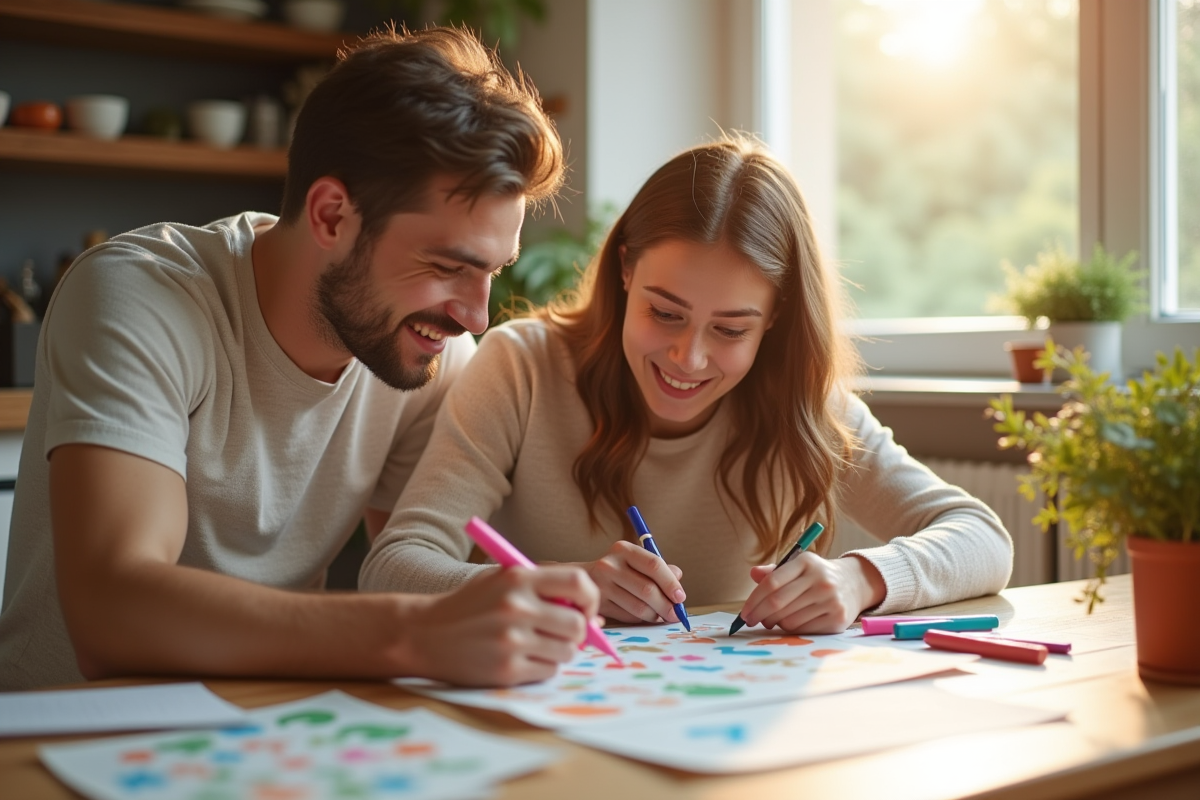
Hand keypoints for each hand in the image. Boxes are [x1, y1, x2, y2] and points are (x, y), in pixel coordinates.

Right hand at [403, 565, 598, 686]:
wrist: (423, 633)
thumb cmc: (469, 606)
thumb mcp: (500, 581)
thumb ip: (543, 589)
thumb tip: (595, 617)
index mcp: (517, 578)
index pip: (578, 583)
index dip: (590, 598)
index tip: (585, 608)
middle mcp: (516, 607)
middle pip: (577, 624)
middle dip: (576, 631)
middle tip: (562, 633)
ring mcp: (511, 640)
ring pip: (567, 651)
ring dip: (558, 651)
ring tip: (535, 644)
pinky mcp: (506, 670)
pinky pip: (548, 671)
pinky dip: (542, 667)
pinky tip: (521, 658)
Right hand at [571, 540, 685, 623]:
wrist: (583, 579)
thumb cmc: (618, 570)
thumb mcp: (635, 561)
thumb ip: (658, 567)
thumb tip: (678, 576)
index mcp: (623, 549)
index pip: (653, 565)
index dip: (670, 583)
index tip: (680, 597)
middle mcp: (609, 565)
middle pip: (647, 589)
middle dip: (666, 605)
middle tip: (676, 614)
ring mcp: (601, 586)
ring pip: (639, 606)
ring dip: (656, 615)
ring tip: (662, 616)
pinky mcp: (598, 604)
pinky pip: (628, 616)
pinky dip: (642, 619)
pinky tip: (647, 616)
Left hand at [736, 554, 885, 633]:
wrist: (854, 583)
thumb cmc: (816, 576)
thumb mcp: (798, 567)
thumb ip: (774, 572)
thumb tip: (753, 574)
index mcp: (806, 562)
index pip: (772, 583)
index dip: (754, 600)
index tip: (744, 613)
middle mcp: (820, 579)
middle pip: (777, 603)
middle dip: (759, 615)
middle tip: (751, 620)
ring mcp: (830, 600)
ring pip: (788, 619)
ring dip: (775, 623)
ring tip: (773, 620)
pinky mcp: (837, 618)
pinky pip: (803, 629)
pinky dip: (791, 629)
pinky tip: (790, 623)